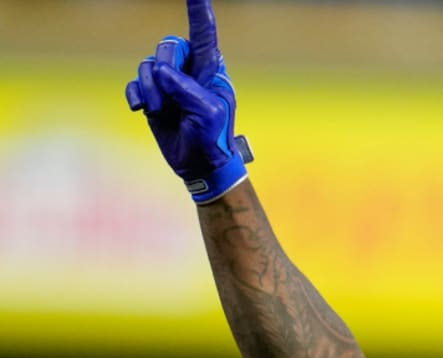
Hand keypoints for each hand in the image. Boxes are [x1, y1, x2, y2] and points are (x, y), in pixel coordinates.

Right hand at [125, 0, 251, 202]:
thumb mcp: (207, 113)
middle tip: (168, 95)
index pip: (204, 35)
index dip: (199, 12)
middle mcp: (190, 70)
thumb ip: (186, 88)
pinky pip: (137, 82)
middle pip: (169, 46)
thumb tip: (161, 71)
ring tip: (159, 110)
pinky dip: (138, 94)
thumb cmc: (212, 138)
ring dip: (151, 88)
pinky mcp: (154, 95)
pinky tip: (142, 109)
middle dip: (164, 67)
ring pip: (148, 64)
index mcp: (211, 70)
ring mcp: (170, 82)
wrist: (199, 164)